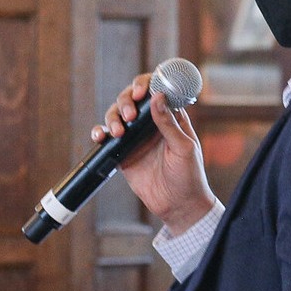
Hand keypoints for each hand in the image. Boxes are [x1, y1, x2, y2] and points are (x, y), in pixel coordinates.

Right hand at [94, 73, 217, 232]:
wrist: (178, 206)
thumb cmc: (189, 176)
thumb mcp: (183, 148)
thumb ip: (169, 124)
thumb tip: (157, 96)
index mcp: (171, 117)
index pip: (157, 90)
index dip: (146, 84)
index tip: (141, 91)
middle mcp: (152, 123)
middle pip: (132, 99)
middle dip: (126, 100)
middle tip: (130, 115)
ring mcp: (136, 137)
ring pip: (117, 114)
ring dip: (113, 116)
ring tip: (118, 131)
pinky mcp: (123, 153)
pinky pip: (108, 138)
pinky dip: (100, 132)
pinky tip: (101, 136)